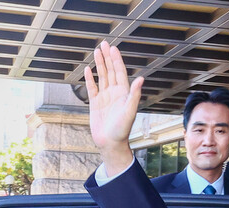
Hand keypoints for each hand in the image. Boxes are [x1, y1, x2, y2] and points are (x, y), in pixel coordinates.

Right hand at [84, 41, 142, 174]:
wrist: (110, 143)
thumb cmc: (122, 129)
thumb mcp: (130, 111)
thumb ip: (134, 95)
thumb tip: (141, 79)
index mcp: (123, 93)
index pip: (119, 72)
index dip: (116, 60)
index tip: (113, 48)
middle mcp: (114, 93)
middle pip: (110, 71)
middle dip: (107, 57)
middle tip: (103, 44)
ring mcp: (104, 97)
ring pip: (101, 77)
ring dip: (99, 64)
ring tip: (96, 51)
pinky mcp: (95, 104)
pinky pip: (92, 88)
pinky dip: (89, 79)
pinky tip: (87, 69)